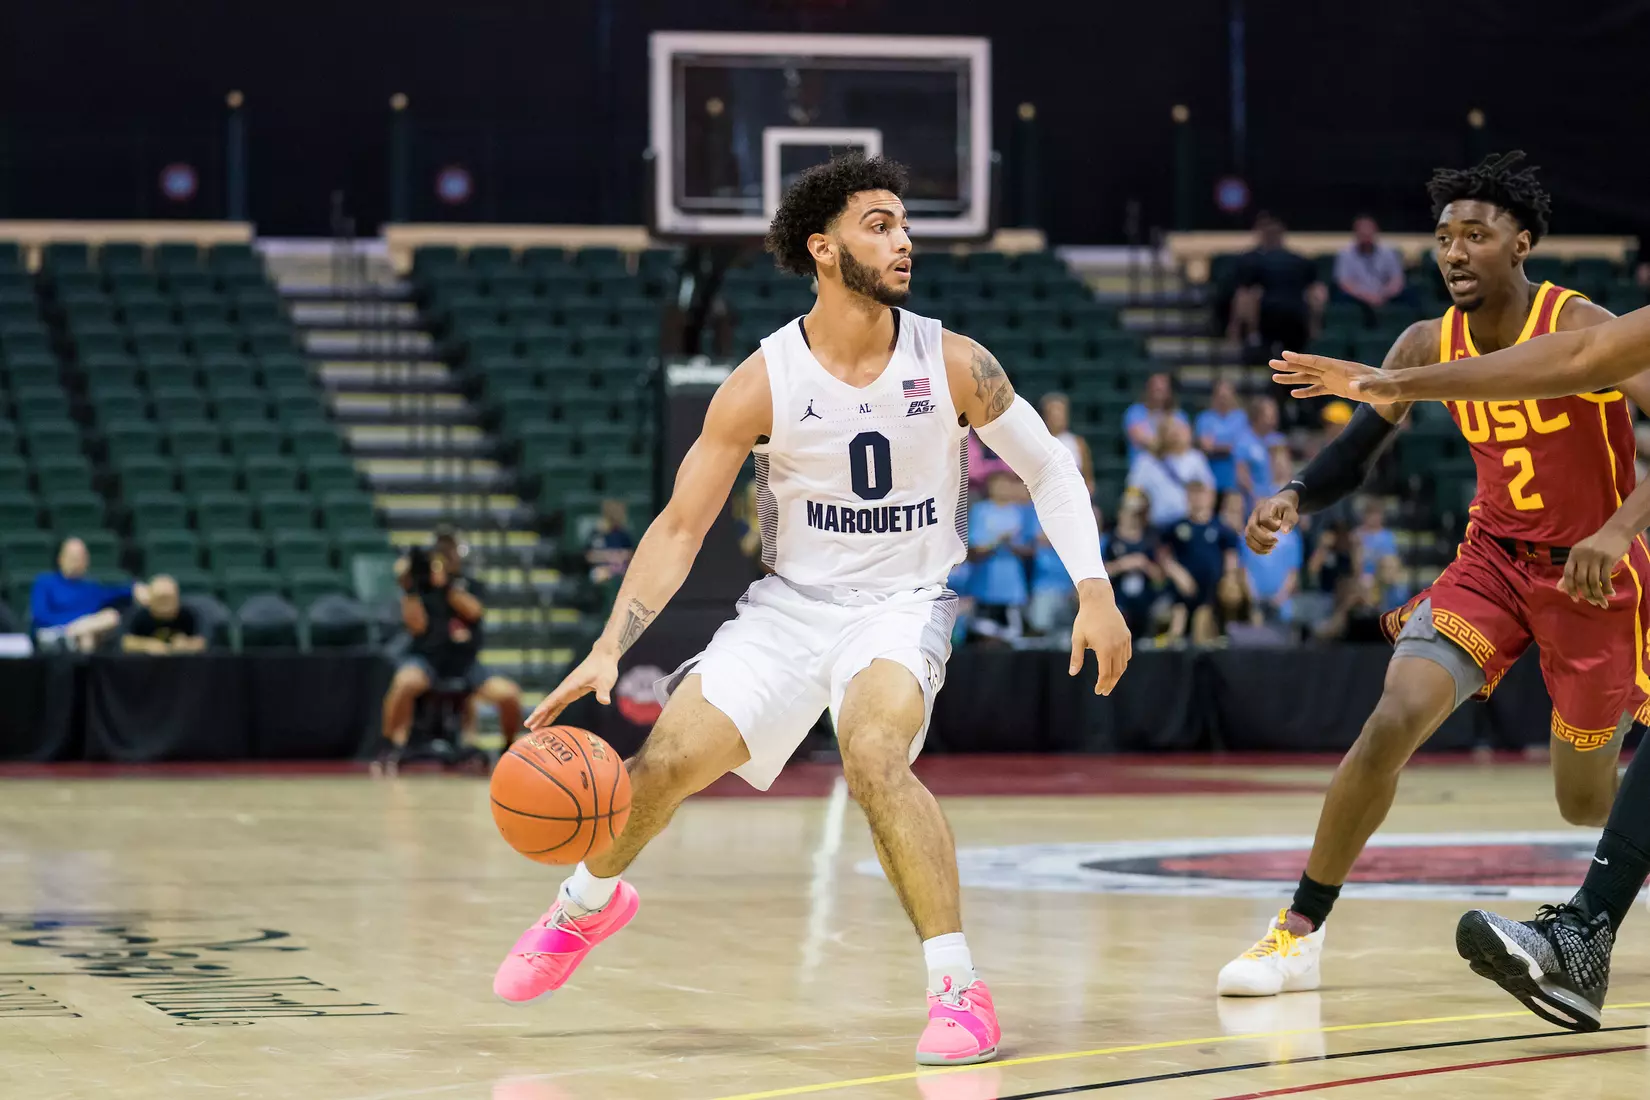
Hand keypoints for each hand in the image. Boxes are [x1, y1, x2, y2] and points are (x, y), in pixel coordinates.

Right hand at [524, 646, 619, 731]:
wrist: (603, 657)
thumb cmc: (604, 668)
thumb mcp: (606, 680)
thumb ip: (603, 691)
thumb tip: (605, 701)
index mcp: (571, 685)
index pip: (554, 699)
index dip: (543, 708)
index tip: (533, 716)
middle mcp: (566, 688)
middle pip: (548, 703)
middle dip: (538, 714)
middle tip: (527, 726)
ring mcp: (568, 690)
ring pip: (551, 705)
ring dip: (542, 716)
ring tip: (533, 728)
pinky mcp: (572, 692)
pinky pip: (559, 705)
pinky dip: (552, 713)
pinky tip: (546, 722)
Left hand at [1071, 579, 1131, 694]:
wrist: (1099, 601)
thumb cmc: (1085, 620)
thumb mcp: (1077, 639)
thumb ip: (1076, 657)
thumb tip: (1072, 673)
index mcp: (1104, 649)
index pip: (1105, 674)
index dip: (1102, 685)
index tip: (1098, 691)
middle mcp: (1117, 647)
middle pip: (1116, 672)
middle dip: (1110, 684)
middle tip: (1104, 692)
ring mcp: (1124, 641)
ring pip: (1123, 664)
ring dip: (1117, 675)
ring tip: (1109, 682)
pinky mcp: (1127, 636)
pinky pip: (1127, 655)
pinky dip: (1122, 663)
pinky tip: (1115, 667)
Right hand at [1246, 491, 1299, 552]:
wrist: (1278, 504)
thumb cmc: (1285, 509)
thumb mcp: (1291, 512)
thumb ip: (1289, 521)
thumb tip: (1284, 532)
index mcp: (1265, 507)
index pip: (1264, 519)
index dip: (1273, 526)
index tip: (1280, 526)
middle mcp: (1255, 515)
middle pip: (1251, 528)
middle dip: (1263, 539)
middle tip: (1276, 541)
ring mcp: (1251, 522)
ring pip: (1248, 536)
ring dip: (1259, 546)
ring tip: (1272, 548)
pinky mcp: (1250, 530)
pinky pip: (1248, 542)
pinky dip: (1256, 549)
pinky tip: (1268, 551)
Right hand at [1270, 351, 1401, 401]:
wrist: (1394, 387)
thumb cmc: (1386, 386)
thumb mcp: (1377, 386)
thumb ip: (1366, 385)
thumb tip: (1355, 387)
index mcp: (1340, 368)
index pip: (1316, 362)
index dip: (1300, 359)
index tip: (1284, 355)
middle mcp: (1335, 371)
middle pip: (1307, 367)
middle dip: (1289, 366)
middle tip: (1271, 364)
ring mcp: (1335, 379)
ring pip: (1309, 377)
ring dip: (1293, 378)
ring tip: (1274, 378)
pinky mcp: (1338, 388)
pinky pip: (1318, 390)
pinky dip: (1306, 391)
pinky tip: (1294, 393)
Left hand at [1560, 527, 1629, 608]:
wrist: (1616, 531)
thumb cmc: (1597, 544)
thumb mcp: (1582, 554)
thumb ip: (1572, 570)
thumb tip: (1559, 588)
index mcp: (1573, 555)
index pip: (1568, 574)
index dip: (1570, 588)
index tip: (1575, 599)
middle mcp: (1582, 556)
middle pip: (1581, 580)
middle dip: (1586, 594)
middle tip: (1593, 603)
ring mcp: (1595, 557)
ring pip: (1593, 581)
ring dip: (1597, 594)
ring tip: (1602, 602)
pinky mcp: (1608, 559)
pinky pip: (1606, 578)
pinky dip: (1608, 588)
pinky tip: (1611, 593)